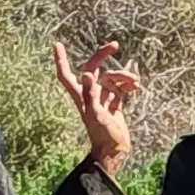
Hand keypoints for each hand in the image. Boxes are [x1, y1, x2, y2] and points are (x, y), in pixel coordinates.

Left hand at [53, 40, 140, 171]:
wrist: (114, 150)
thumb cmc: (103, 135)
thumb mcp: (96, 114)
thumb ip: (90, 94)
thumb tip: (87, 74)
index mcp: (81, 95)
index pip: (66, 74)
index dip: (61, 59)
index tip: (58, 44)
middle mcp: (90, 94)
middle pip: (93, 68)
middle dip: (102, 55)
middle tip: (115, 45)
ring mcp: (103, 98)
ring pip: (111, 77)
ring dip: (123, 75)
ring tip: (135, 81)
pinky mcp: (114, 104)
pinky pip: (121, 87)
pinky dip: (128, 84)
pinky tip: (136, 86)